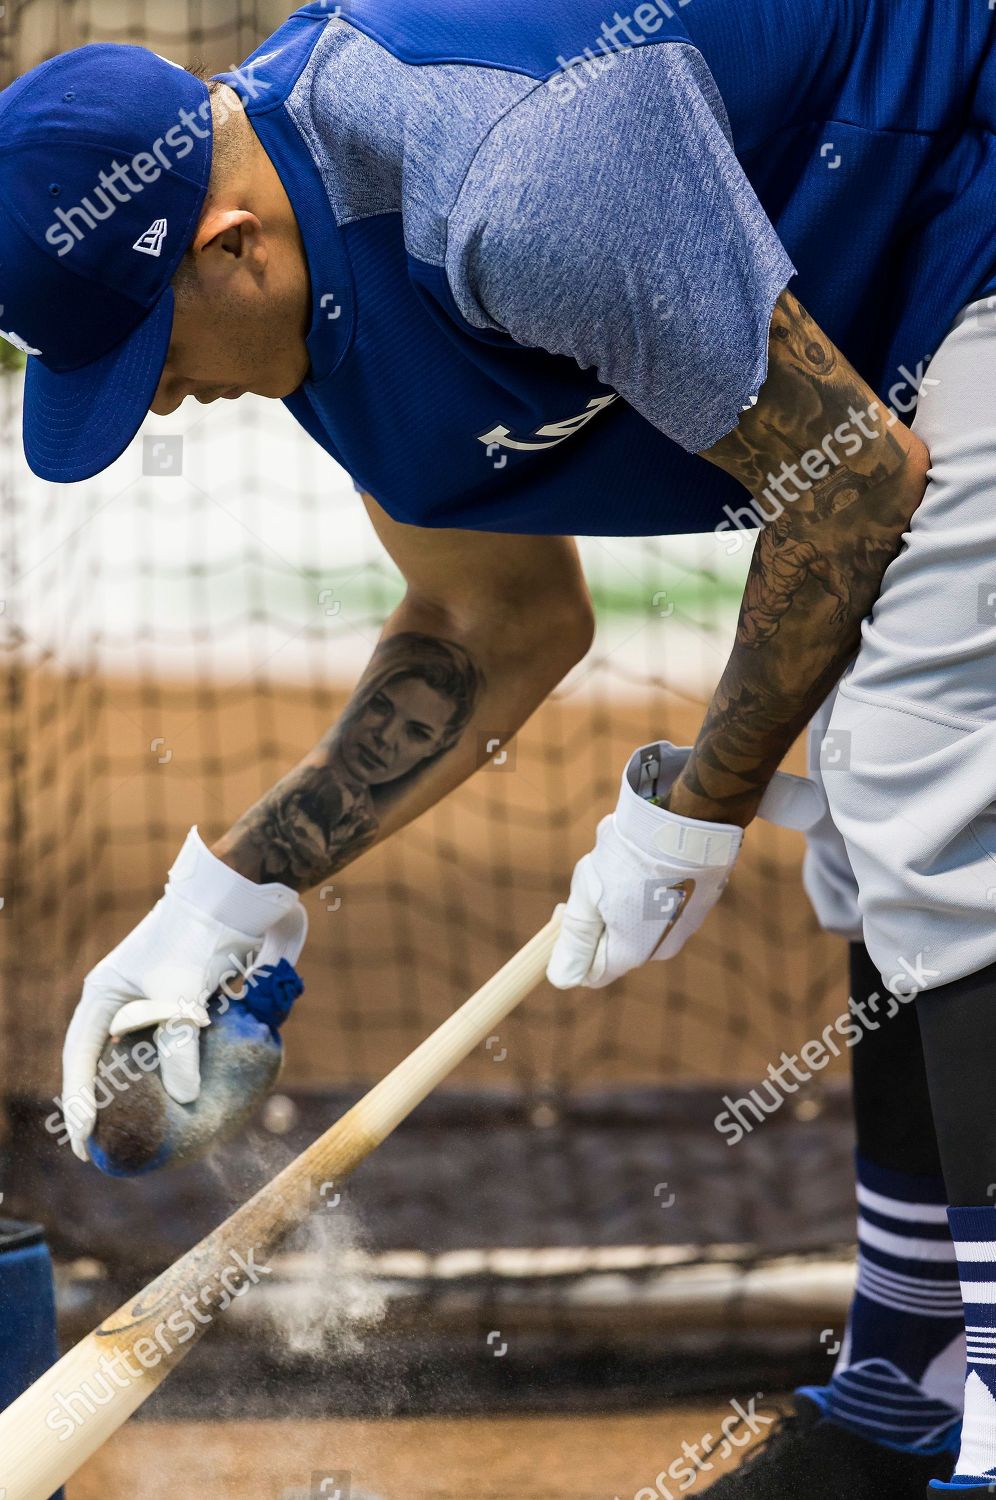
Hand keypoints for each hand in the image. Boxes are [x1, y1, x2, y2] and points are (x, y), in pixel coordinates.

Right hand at [60, 828, 306, 1161]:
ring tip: (145, 1129)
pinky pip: (173, 1043)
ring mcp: (152, 998)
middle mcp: (123, 998)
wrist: (238, 897)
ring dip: (142, 1089)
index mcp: (105, 994)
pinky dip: (176, 1069)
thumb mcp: (183, 994)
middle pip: (103, 1060)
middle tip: (107, 1145)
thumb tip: (183, 1097)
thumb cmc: (200, 938)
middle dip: (104, 1102)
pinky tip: (188, 1095)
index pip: (79, 1058)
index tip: (83, 1144)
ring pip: (140, 1055)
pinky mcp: (185, 999)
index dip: (79, 1103)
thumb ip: (179, 1046)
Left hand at [547, 742, 820, 989]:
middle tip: (594, 881)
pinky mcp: (697, 907)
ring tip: (625, 866)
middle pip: (614, 946)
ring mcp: (683, 929)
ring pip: (636, 924)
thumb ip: (575, 939)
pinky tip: (648, 863)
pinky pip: (661, 908)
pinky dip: (648, 891)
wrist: (689, 824)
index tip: (565, 909)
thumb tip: (559, 978)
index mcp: (631, 953)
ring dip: (621, 901)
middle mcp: (660, 950)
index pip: (591, 973)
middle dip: (597, 918)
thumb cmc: (632, 858)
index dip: (572, 948)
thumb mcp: (589, 894)